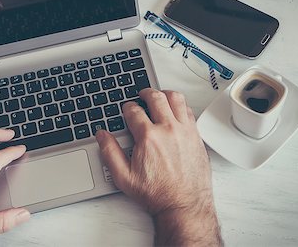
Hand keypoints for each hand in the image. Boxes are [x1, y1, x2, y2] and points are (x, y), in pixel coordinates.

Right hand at [96, 89, 220, 244]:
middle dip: (146, 93)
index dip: (127, 108)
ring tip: (160, 97)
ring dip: (165, 94)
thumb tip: (102, 135)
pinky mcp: (196, 136)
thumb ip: (110, 152)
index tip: (127, 110)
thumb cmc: (157, 194)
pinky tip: (176, 111)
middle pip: (156, 98)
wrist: (183, 205)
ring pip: (176, 99)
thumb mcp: (124, 177)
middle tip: (142, 95)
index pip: (134, 111)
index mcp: (148, 137)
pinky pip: (189, 111)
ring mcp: (184, 131)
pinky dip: (181, 106)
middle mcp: (167, 129)